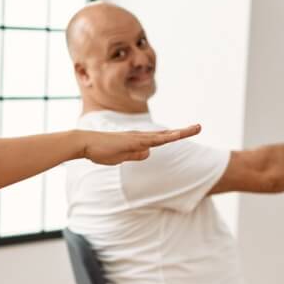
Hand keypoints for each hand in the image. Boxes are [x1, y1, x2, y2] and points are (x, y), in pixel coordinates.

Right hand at [80, 124, 201, 165]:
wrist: (84, 143)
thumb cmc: (100, 150)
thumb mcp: (121, 157)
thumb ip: (135, 155)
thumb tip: (148, 153)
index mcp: (138, 141)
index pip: (160, 139)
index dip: (173, 136)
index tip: (186, 133)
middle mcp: (140, 136)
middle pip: (166, 134)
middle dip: (183, 131)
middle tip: (199, 126)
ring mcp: (137, 138)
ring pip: (162, 136)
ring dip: (179, 133)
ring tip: (195, 128)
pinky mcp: (132, 141)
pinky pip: (152, 140)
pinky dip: (165, 138)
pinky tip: (175, 136)